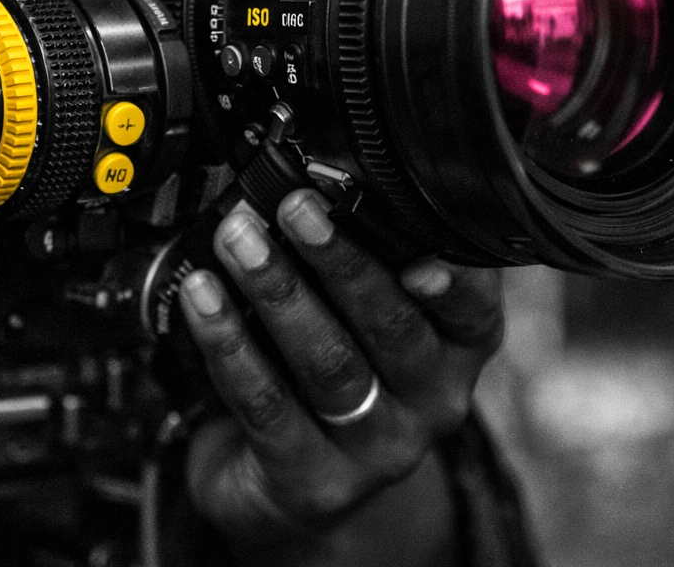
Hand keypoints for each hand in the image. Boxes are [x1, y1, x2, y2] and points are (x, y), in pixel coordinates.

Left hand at [181, 190, 504, 566]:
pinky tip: (201, 299)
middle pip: (393, 326)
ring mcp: (377, 449)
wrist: (291, 489)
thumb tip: (316, 185)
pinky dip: (230, 344)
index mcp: (458, 348)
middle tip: (295, 206)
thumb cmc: (334, 372)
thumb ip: (367, 259)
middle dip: (339, 259)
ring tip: (238, 241)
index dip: (449, 269)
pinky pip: (267, 406)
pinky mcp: (315, 482)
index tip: (407, 218)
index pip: (471, 304)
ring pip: (330, 363)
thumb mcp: (365, 318)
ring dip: (279, 292)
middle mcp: (432, 401)